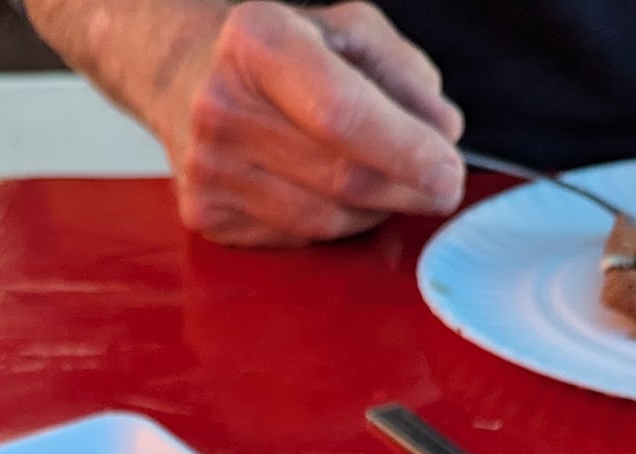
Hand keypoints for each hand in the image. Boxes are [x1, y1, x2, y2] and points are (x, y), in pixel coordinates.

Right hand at [151, 1, 464, 246]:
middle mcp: (221, 105)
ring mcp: (208, 168)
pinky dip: (333, 225)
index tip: (448, 172)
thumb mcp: (348, 32)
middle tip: (441, 186)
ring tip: (385, 182)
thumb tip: (442, 134)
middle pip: (340, 177)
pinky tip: (332, 193)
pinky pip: (296, 239)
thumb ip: (404, 76)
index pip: (343, 114)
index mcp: (257, 41)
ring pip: (324, 220)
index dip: (404, 150)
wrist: (186, 76)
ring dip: (372, 210)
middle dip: (405, 189)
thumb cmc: (281, 54)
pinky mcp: (206, 215)